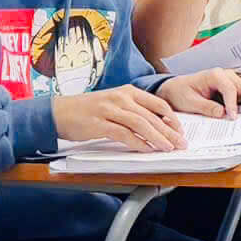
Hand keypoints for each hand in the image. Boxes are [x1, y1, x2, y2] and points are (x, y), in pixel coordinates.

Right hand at [52, 84, 182, 152]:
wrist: (60, 112)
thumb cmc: (88, 110)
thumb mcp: (114, 104)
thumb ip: (133, 111)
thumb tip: (157, 126)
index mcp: (128, 91)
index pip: (158, 103)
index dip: (172, 118)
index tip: (180, 130)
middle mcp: (121, 98)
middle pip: (152, 115)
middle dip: (169, 131)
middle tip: (180, 143)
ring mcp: (110, 109)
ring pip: (140, 124)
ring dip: (157, 138)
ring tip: (167, 148)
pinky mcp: (99, 123)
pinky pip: (123, 134)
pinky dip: (137, 143)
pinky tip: (146, 149)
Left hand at [161, 68, 240, 118]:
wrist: (176, 88)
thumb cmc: (181, 93)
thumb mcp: (190, 102)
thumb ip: (207, 107)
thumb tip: (223, 113)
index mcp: (214, 75)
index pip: (229, 88)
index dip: (232, 103)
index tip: (233, 116)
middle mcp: (226, 75)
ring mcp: (232, 80)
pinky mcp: (234, 86)